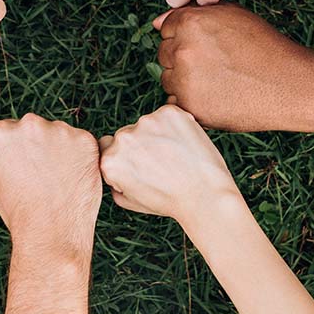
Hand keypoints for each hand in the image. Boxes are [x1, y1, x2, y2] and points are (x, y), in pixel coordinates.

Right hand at [0, 114, 101, 257]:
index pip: (12, 130)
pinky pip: (83, 144)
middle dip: (40, 145)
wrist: (50, 232)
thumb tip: (4, 145)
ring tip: (59, 180)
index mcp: (0, 132)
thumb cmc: (19, 212)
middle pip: (36, 128)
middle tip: (44, 175)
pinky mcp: (84, 139)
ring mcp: (59, 130)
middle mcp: (28, 124)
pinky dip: (82, 157)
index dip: (20, 150)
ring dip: (62, 149)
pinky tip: (74, 179)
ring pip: (60, 134)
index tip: (25, 168)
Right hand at [99, 105, 239, 225]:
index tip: (141, 167)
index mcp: (109, 160)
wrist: (204, 195)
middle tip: (162, 164)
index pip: (108, 147)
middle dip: (140, 145)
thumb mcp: (130, 201)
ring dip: (157, 135)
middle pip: (126, 134)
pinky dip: (175, 126)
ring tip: (176, 156)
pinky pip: (167, 115)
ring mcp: (146, 122)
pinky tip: (184, 145)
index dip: (125, 158)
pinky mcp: (168, 112)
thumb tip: (110, 169)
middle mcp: (123, 138)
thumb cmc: (169, 201)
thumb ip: (113, 183)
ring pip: (147, 124)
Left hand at [156, 4, 313, 130]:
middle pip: (164, 53)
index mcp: (189, 22)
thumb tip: (157, 23)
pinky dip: (190, 101)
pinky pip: (175, 101)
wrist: (291, 85)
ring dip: (184, 79)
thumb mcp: (232, 14)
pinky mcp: (189, 108)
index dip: (188, 35)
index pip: (167, 28)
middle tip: (218, 64)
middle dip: (184, 57)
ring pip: (168, 78)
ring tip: (219, 80)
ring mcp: (183, 81)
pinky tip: (216, 96)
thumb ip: (193, 12)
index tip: (209, 44)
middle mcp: (181, 50)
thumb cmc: (264, 46)